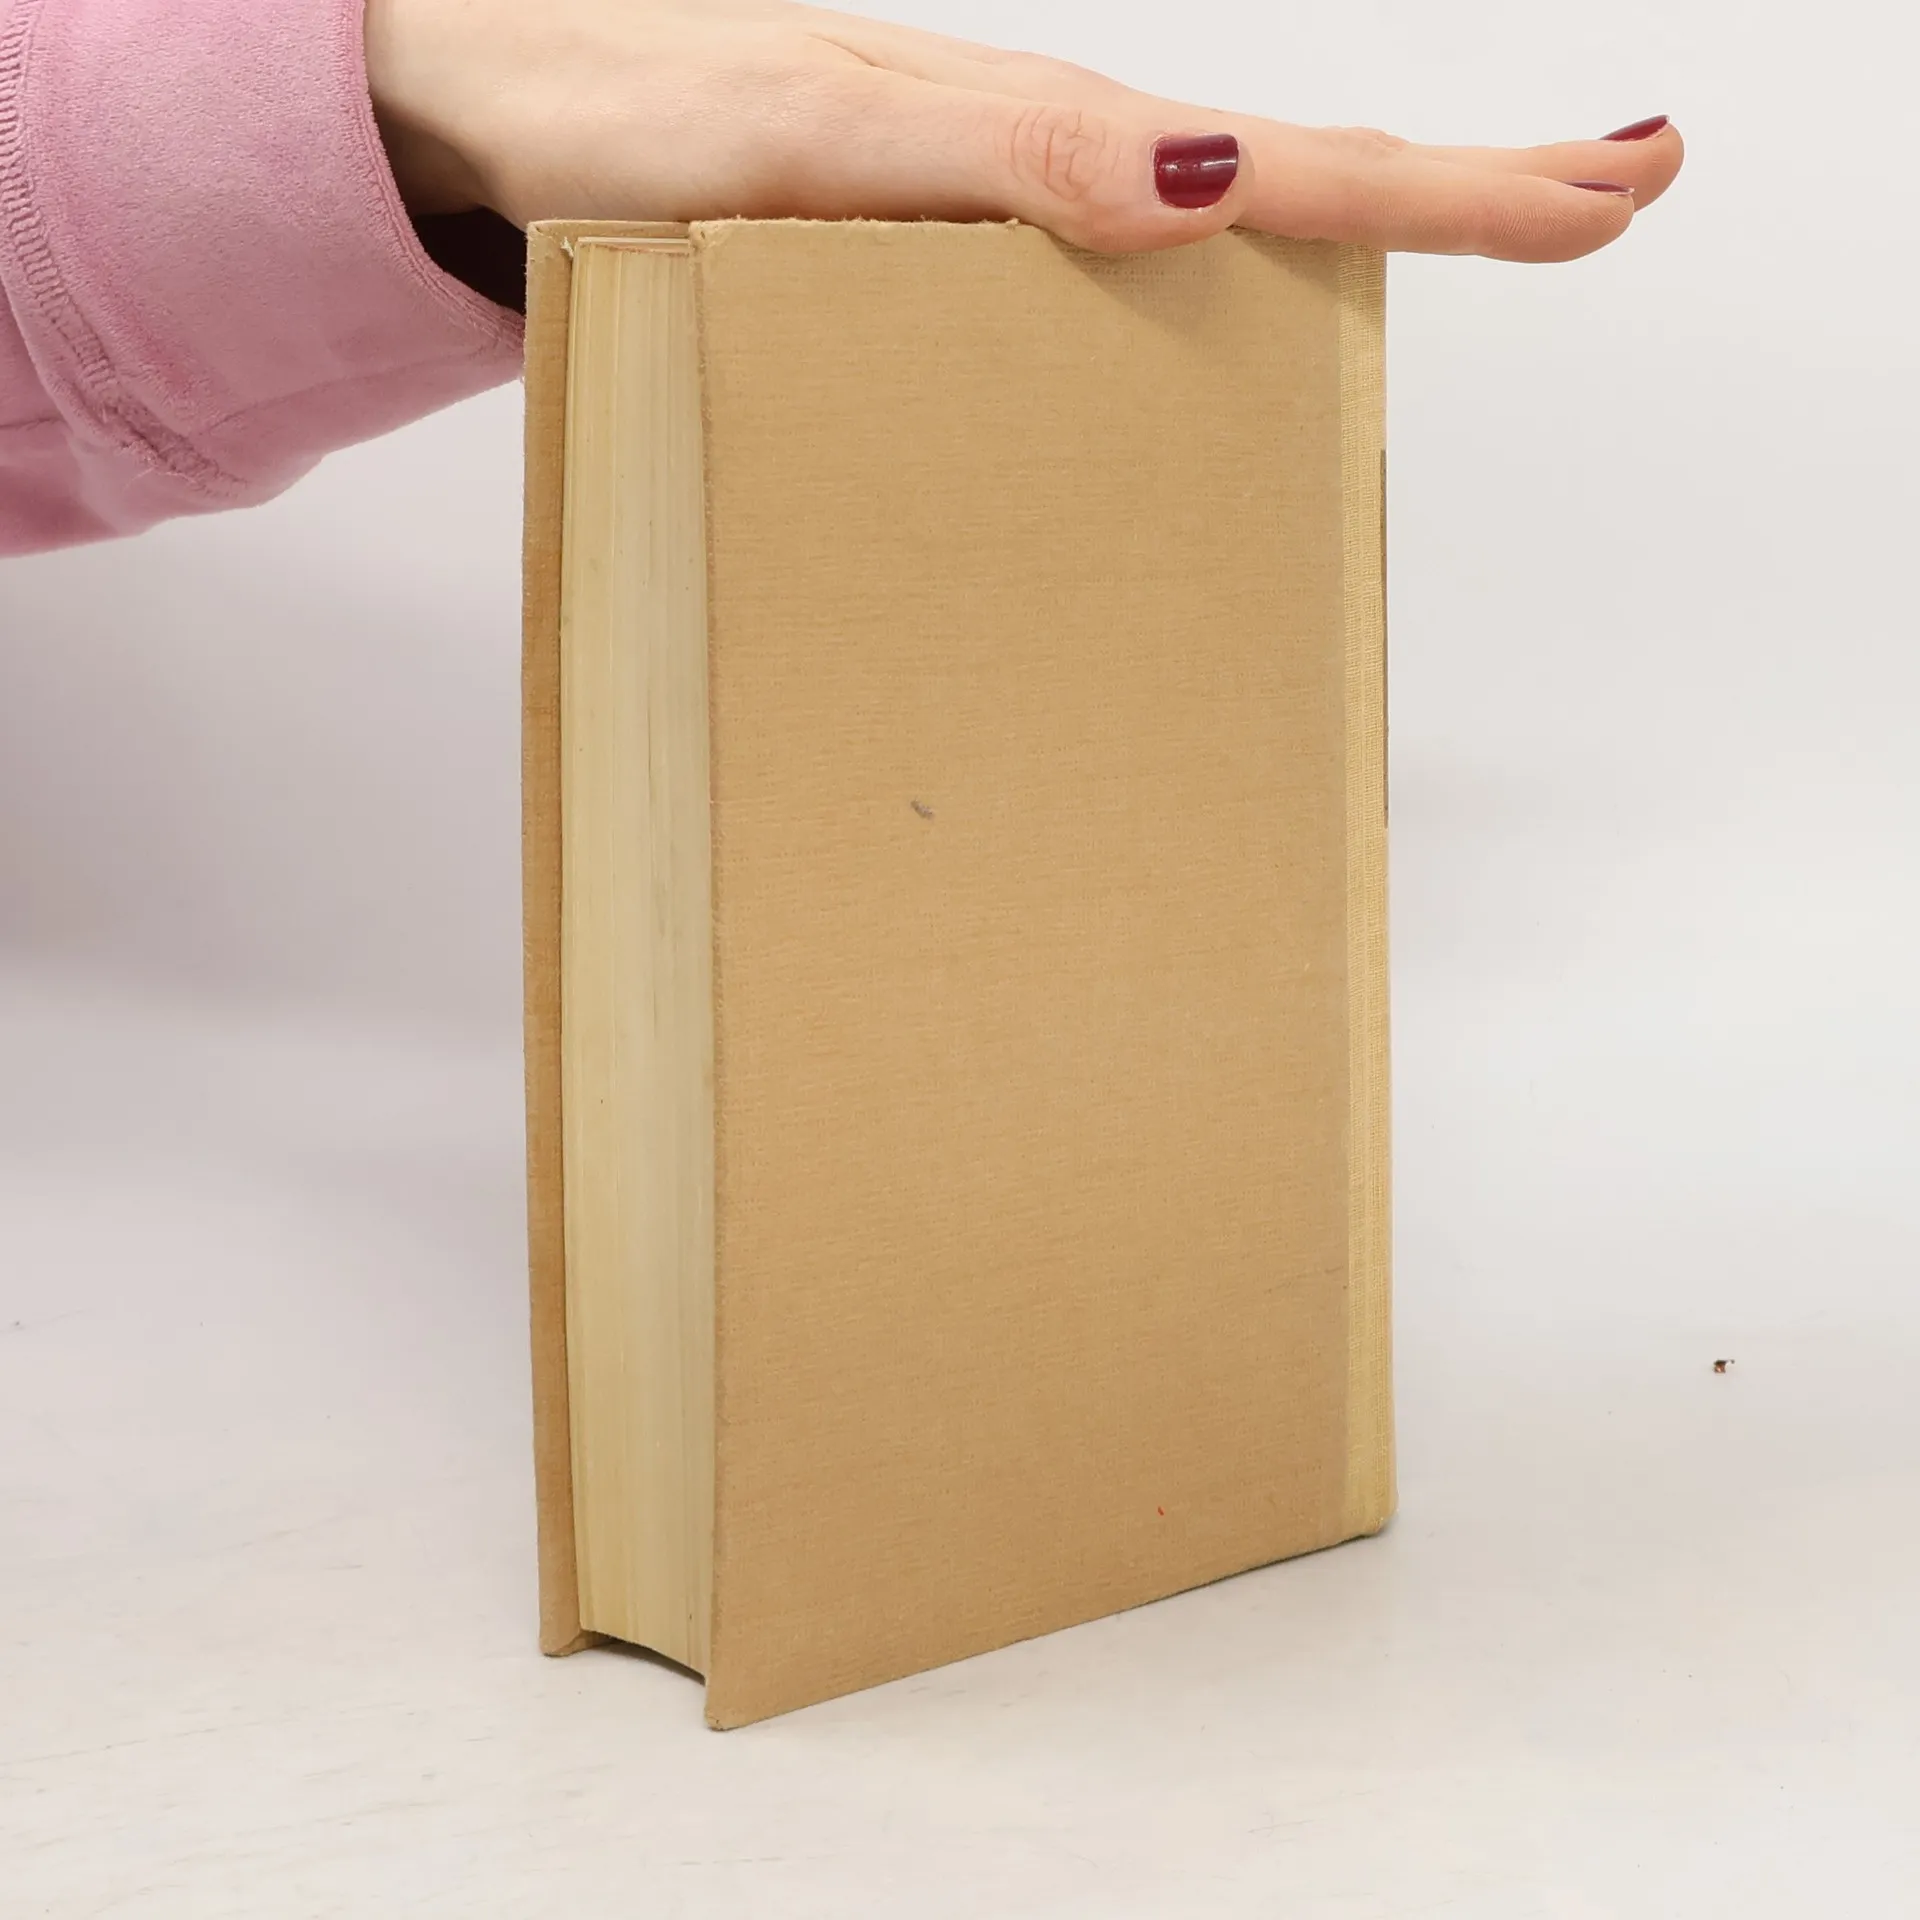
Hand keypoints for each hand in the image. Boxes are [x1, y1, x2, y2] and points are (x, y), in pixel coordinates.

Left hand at [364, 0, 1682, 263]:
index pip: (1283, 157)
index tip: (1609, 183)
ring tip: (1491, 236)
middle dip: (1458, 187)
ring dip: (1363, 230)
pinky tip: (1250, 313)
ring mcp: (998, 216)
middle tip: (1616, 195)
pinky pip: (1111, 283)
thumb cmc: (623, 124)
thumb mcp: (806, 138)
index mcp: (1032, 141)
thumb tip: (1202, 182)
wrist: (496, 123)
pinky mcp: (942, 261)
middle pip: (1287, 179)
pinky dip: (1222, 283)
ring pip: (1217, 227)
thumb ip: (986, 155)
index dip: (1448, 179)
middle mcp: (1035, 174)